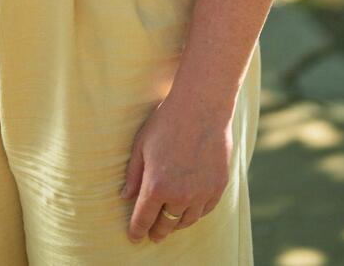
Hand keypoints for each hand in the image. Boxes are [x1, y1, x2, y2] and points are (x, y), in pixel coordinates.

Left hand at [119, 93, 232, 243]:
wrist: (202, 106)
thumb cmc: (167, 121)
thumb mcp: (142, 145)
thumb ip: (133, 174)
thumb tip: (124, 197)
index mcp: (156, 186)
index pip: (143, 219)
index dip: (137, 231)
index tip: (135, 237)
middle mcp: (180, 195)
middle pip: (166, 225)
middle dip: (157, 232)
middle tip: (153, 235)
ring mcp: (201, 193)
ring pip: (187, 221)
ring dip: (176, 224)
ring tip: (170, 223)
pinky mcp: (218, 187)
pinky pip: (205, 210)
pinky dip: (195, 213)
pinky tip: (190, 210)